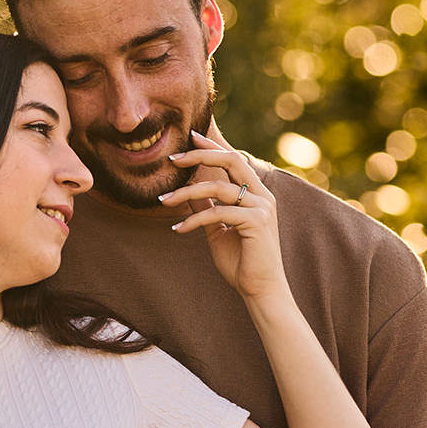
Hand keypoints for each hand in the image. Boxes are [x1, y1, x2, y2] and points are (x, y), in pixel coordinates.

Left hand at [159, 133, 287, 302]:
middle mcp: (263, 196)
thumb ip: (206, 209)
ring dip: (187, 192)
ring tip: (164, 201)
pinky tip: (177, 228)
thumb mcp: (217, 230)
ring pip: (219, 188)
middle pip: (232, 160)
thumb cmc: (241, 262)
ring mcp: (262, 207)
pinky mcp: (256, 222)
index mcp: (256, 194)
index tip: (189, 137)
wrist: (260, 290)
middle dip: (200, 155)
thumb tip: (188, 192)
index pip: (233, 160)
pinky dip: (194, 219)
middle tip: (172, 159)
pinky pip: (218, 213)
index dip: (211, 148)